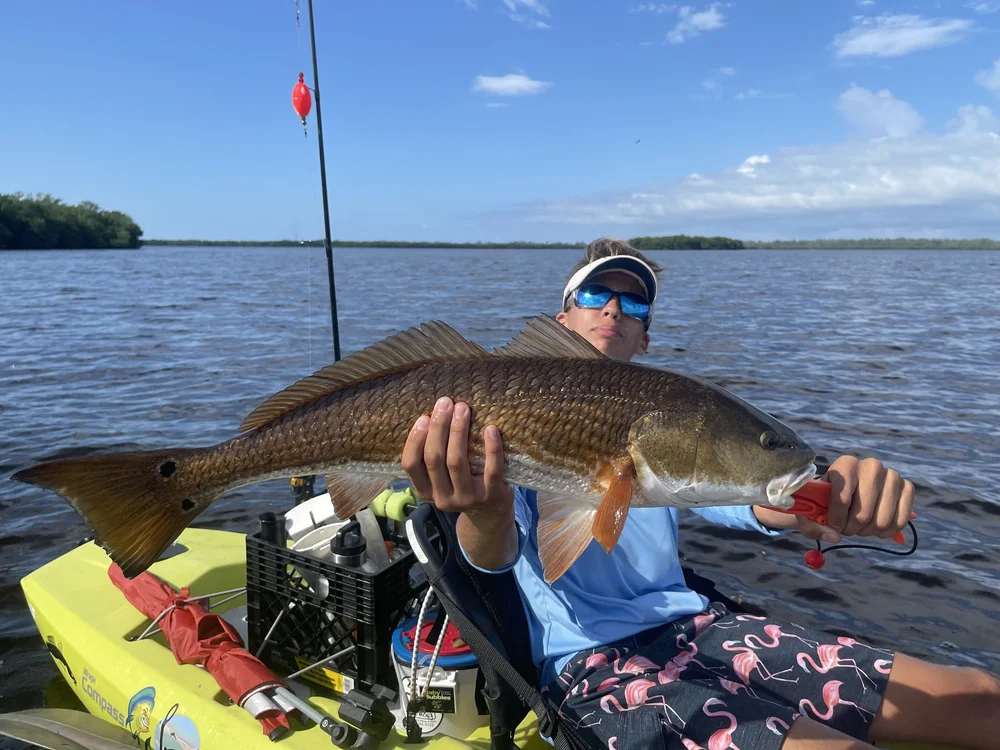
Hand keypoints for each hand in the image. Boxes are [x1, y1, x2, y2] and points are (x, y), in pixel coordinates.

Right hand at [401, 396, 513, 524]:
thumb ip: (433, 457)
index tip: (424, 417)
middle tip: (445, 403)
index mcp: (425, 491)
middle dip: (438, 428)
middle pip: (434, 459)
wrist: (490, 514)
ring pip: (457, 462)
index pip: (411, 465)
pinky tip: (490, 429)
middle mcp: (442, 498)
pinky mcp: (491, 495)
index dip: (415, 440)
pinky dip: (491, 448)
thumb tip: (433, 415)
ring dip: (458, 431)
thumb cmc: (462, 485)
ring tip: (463, 409)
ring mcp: (467, 498)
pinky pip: (491, 469)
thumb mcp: (441, 478)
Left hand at [796, 456, 915, 543]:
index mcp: (846, 464)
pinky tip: (877, 529)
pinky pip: (901, 520)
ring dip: (868, 532)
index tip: (834, 526)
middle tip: (847, 529)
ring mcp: (892, 475)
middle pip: (863, 513)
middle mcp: (871, 465)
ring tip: (860, 527)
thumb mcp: (814, 506)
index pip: (841, 498)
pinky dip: (887, 532)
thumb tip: (835, 536)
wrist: (851, 487)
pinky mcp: (907, 487)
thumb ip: (815, 524)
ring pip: (882, 520)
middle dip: (852, 528)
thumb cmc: (829, 497)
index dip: (836, 519)